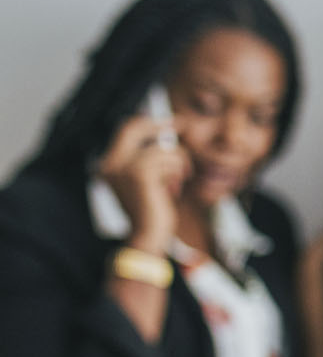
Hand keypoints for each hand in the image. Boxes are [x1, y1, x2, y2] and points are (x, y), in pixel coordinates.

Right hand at [99, 111, 189, 253]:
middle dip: (158, 125)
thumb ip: (148, 159)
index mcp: (108, 166)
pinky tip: (174, 189)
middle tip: (181, 124)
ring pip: (162, 149)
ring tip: (176, 182)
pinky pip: (169, 159)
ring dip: (178, 164)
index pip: (124, 132)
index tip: (168, 121)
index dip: (146, 123)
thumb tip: (166, 134)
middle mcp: (110, 164)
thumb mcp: (147, 181)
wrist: (149, 235)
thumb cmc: (152, 210)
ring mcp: (123, 167)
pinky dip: (179, 172)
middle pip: (134, 128)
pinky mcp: (140, 173)